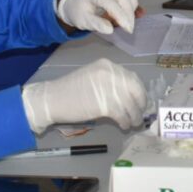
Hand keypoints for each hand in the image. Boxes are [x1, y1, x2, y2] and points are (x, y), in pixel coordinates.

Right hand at [21, 59, 146, 132]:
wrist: (52, 99)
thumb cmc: (70, 92)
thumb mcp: (93, 79)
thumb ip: (111, 83)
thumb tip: (129, 96)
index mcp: (107, 66)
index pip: (131, 77)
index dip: (139, 91)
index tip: (140, 101)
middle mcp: (109, 73)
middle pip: (134, 88)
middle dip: (141, 102)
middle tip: (140, 113)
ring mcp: (107, 88)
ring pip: (129, 103)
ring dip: (134, 115)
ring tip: (132, 123)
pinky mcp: (103, 104)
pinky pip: (121, 113)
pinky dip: (125, 121)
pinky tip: (123, 125)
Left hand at [56, 0, 139, 33]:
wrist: (75, 0)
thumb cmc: (79, 11)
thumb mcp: (83, 21)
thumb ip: (96, 24)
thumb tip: (109, 29)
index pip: (111, 3)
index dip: (121, 15)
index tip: (128, 28)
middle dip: (129, 13)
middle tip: (129, 28)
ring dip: (133, 4)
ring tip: (128, 18)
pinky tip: (130, 8)